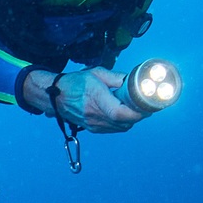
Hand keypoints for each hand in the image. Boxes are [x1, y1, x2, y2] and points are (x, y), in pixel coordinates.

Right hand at [23, 67, 138, 133]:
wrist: (55, 96)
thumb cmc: (76, 82)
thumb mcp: (97, 73)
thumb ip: (117, 78)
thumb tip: (134, 80)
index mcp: (96, 99)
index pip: (120, 113)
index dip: (136, 113)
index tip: (147, 107)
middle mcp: (94, 115)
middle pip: (124, 123)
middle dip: (138, 115)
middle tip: (144, 105)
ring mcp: (93, 124)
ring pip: (121, 127)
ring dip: (130, 120)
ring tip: (133, 108)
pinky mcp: (92, 129)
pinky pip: (114, 129)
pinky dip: (122, 123)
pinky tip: (122, 113)